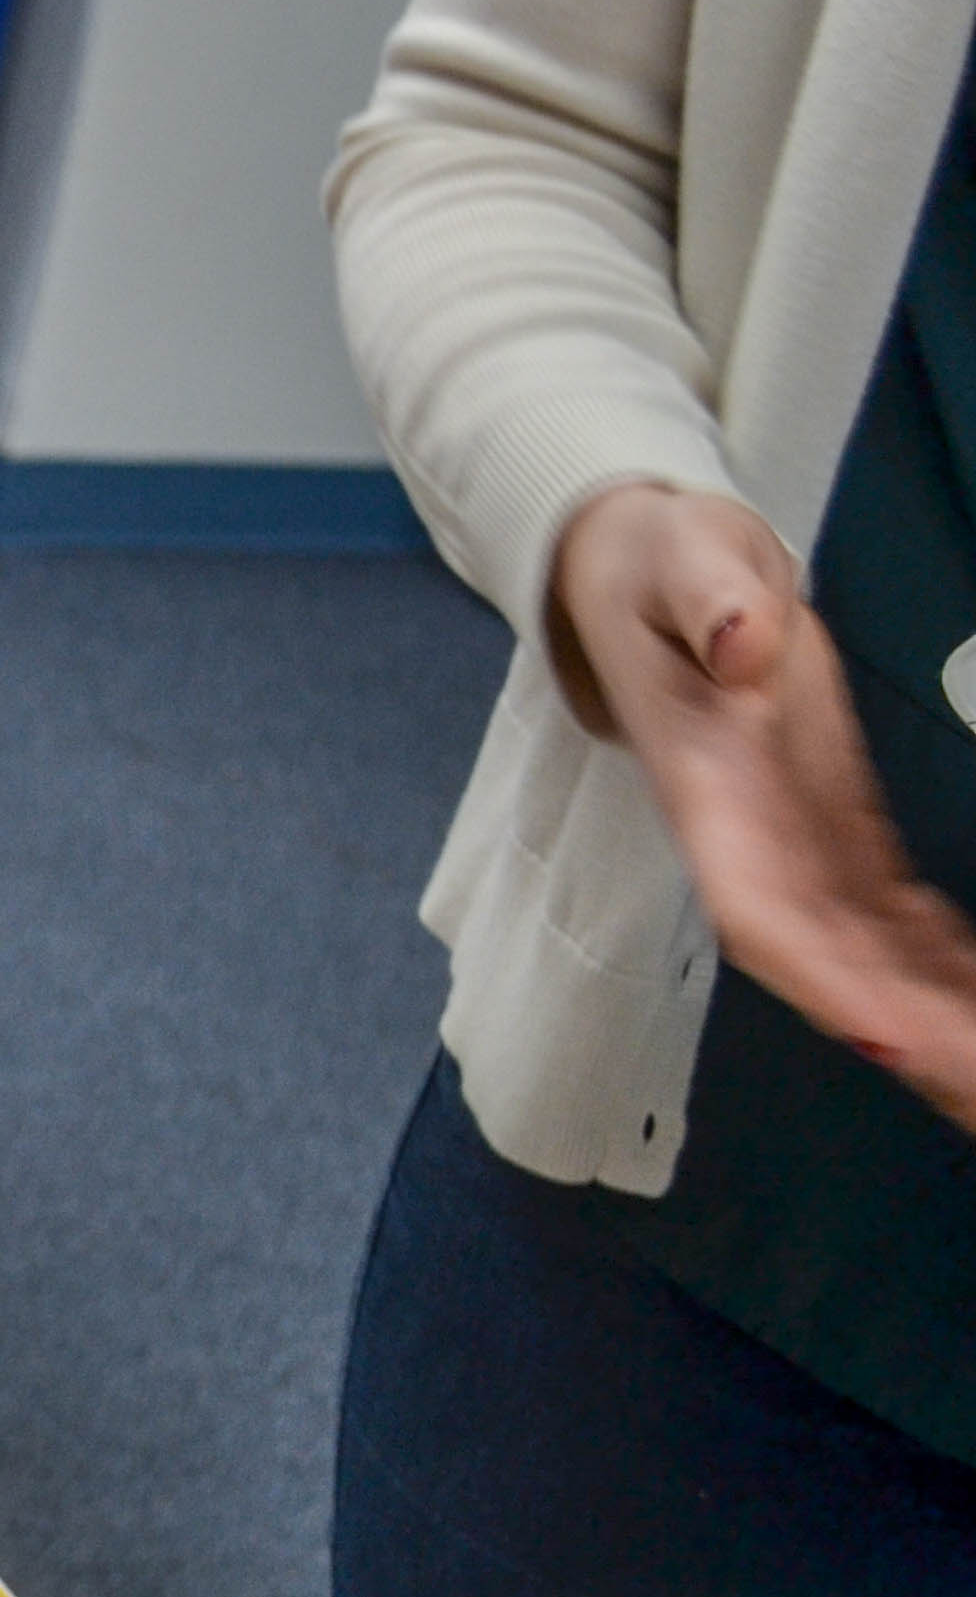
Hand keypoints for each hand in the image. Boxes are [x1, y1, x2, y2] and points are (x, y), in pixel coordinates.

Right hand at [553, 480, 975, 1130]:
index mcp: (711, 791)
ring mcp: (794, 838)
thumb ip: (710, 596)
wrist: (651, 573)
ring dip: (925, 1014)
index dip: (824, 979)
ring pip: (862, 951)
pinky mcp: (834, 824)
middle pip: (824, 960)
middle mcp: (751, 838)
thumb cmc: (661, 562)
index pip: (760, 907)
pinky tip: (972, 994)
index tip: (893, 1040)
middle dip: (899, 1030)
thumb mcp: (683, 556)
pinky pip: (888, 915)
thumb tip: (744, 647)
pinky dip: (935, 963)